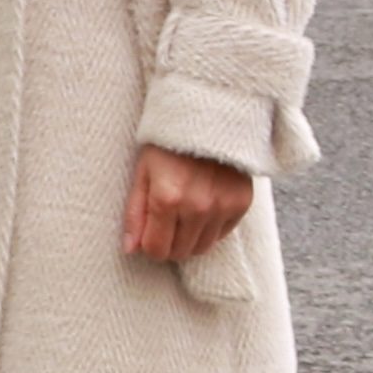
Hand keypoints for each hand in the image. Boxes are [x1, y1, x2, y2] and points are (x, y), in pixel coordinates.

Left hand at [125, 144, 254, 263]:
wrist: (208, 120)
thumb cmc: (167, 146)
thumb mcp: (142, 174)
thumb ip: (135, 214)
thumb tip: (130, 249)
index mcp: (167, 199)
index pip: (157, 249)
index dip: (149, 246)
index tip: (149, 235)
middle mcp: (197, 207)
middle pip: (179, 252)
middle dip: (168, 244)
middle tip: (165, 225)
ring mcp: (222, 206)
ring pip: (202, 248)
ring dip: (189, 239)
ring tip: (183, 216)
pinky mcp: (241, 204)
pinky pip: (222, 234)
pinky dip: (209, 229)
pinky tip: (202, 208)